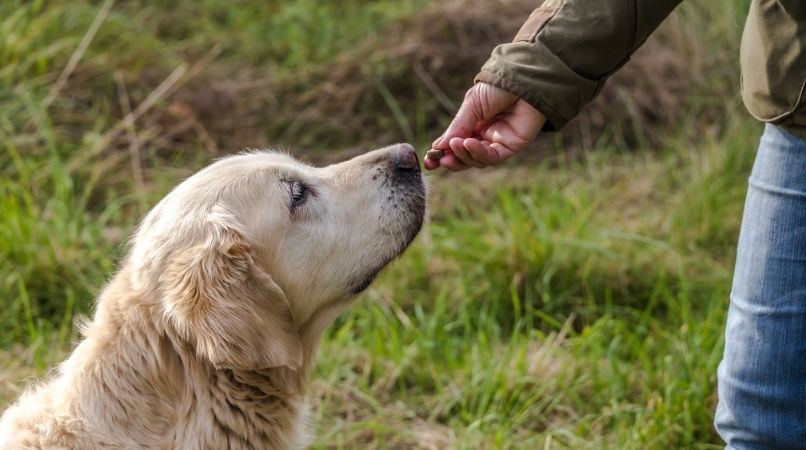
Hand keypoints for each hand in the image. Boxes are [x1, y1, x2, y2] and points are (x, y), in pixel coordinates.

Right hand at [425, 82, 545, 170]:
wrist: (523, 80)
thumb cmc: (497, 87)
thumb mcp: (471, 105)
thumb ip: (458, 126)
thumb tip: (438, 147)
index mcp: (473, 123)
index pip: (455, 144)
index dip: (442, 153)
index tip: (428, 161)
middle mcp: (484, 135)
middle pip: (465, 156)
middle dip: (451, 160)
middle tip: (438, 162)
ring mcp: (497, 142)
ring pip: (477, 160)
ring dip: (463, 155)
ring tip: (455, 145)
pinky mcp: (511, 147)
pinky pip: (492, 157)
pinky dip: (478, 153)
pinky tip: (468, 143)